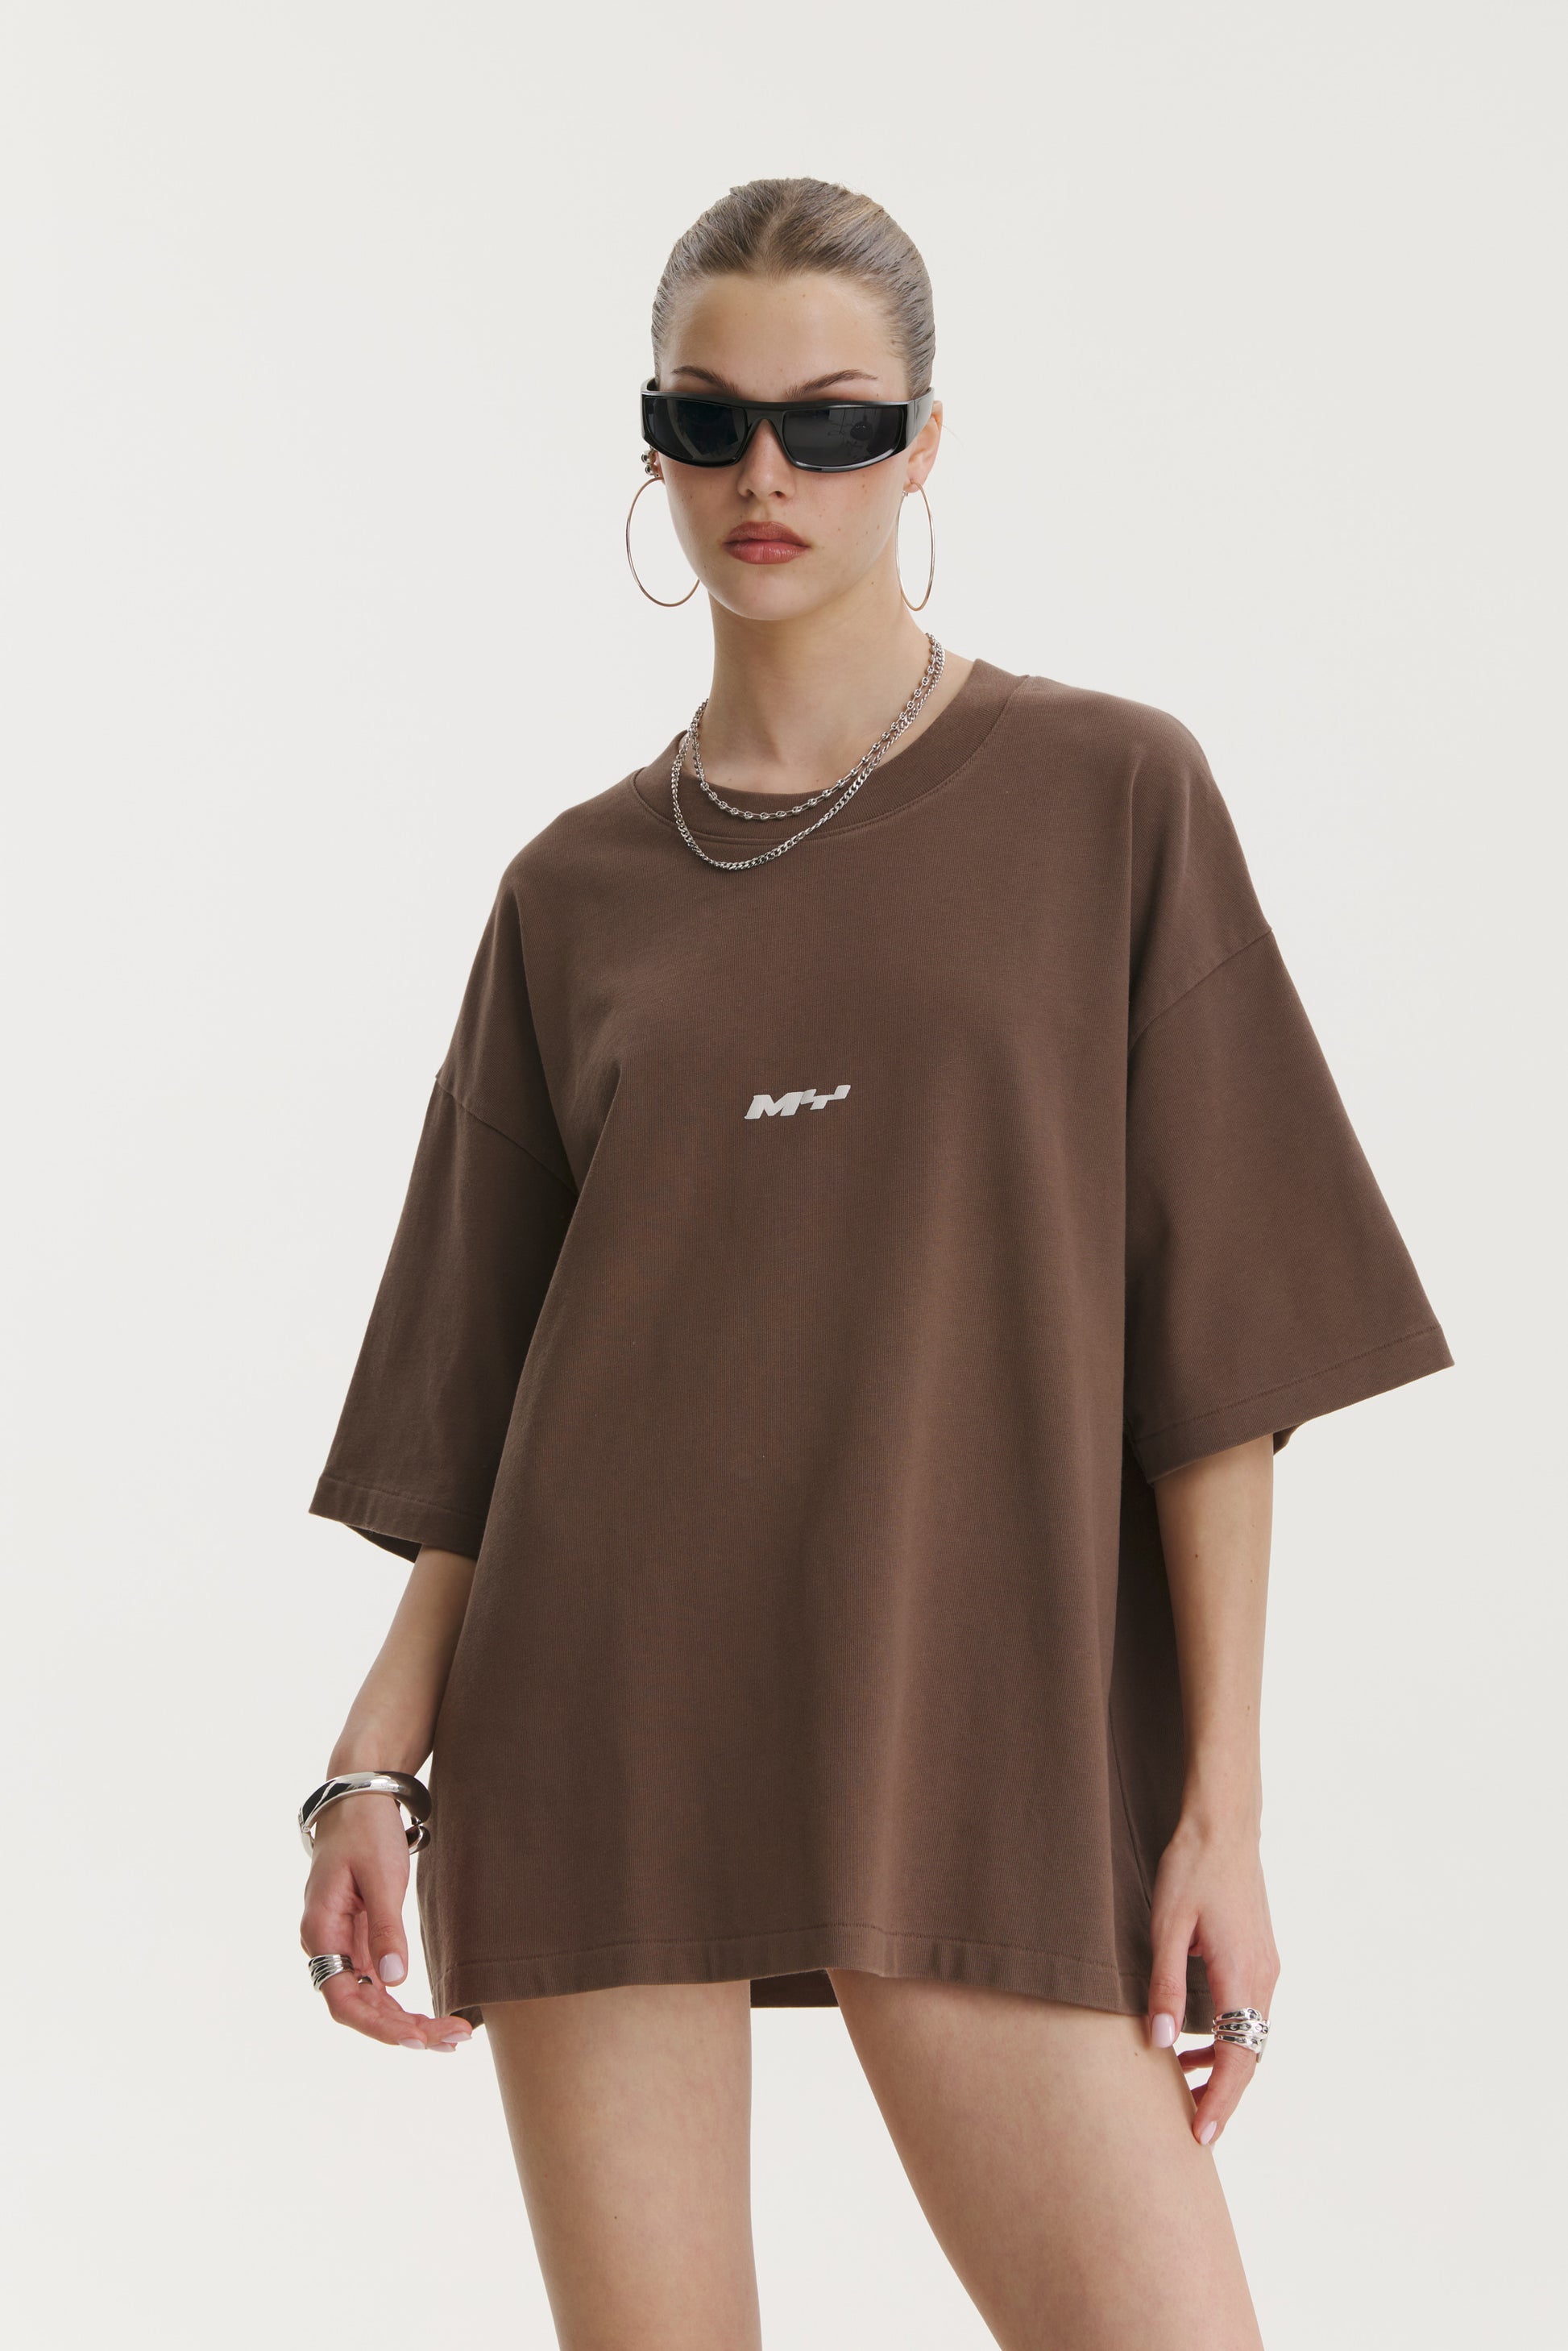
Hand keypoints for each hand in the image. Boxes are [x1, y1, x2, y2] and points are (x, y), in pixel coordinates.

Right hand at [299, 1794, 473, 2051]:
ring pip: (371, 1999)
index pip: (343, 1999)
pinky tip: (434, 2016)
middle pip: (360, 2007)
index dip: (379, 2027)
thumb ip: (385, 1928)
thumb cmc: (366, 1831)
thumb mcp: (381, 1875)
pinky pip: (378, 1981)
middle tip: (454, 2040)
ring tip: (453, 2036)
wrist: (359, 1798)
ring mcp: (342, 1945)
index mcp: (321, 1932)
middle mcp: (326, 1946)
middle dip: (405, 2030)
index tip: (418, 2040)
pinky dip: (404, 2002)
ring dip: (408, 2021)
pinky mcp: (359, 1939)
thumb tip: (395, 1981)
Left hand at [1144, 1813, 1278, 2146]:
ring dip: (1224, 2068)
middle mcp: (1264, 1978)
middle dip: (1224, 2097)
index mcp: (1243, 1975)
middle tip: (1194, 2131)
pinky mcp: (1260, 1957)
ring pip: (1252, 2037)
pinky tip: (1195, 2044)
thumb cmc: (1190, 1870)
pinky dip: (1227, 2039)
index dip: (1220, 2100)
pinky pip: (1249, 2014)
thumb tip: (1161, 2043)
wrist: (1224, 1825)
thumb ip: (1164, 1985)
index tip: (1201, 2136)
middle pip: (1250, 2057)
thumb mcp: (1166, 1926)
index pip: (1237, 2057)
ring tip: (1185, 2090)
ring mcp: (1267, 1967)